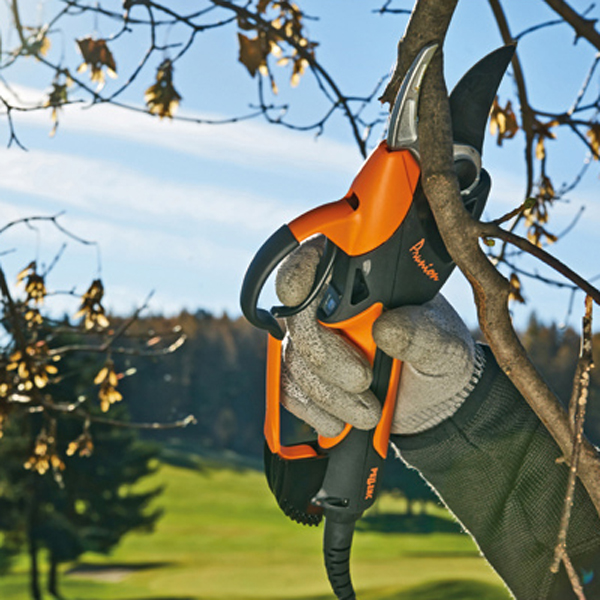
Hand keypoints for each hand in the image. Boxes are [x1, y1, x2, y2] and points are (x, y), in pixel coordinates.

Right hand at [275, 237, 482, 436]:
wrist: (431, 403)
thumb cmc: (437, 360)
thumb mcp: (444, 346)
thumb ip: (421, 333)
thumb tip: (386, 327)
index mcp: (362, 281)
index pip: (314, 261)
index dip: (299, 274)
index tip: (304, 299)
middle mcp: (329, 307)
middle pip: (297, 320)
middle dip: (326, 357)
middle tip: (363, 380)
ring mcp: (312, 340)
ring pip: (293, 360)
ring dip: (328, 393)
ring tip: (369, 412)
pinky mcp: (305, 374)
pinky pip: (290, 389)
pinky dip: (315, 410)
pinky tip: (342, 420)